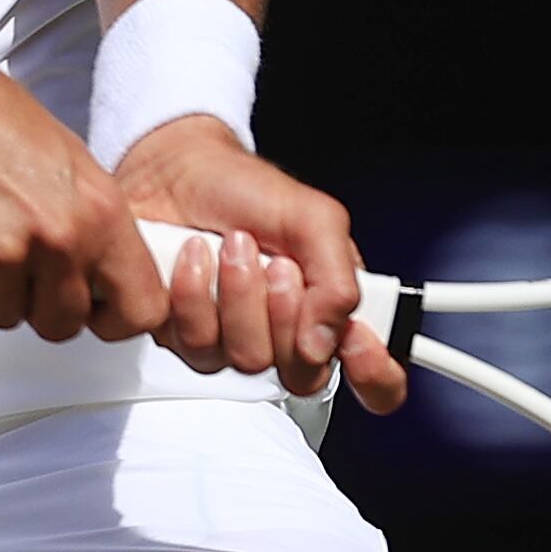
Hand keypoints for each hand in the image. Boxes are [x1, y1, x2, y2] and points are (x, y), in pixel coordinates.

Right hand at [0, 38, 168, 343]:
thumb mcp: (69, 161)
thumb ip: (92, 222)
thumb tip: (102, 270)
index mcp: (100, 211)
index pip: (142, 309)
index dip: (117, 318)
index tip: (97, 308)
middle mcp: (61, 239)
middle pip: (65, 324)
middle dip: (41, 304)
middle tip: (21, 264)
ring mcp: (8, 258)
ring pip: (8, 318)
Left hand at [115, 120, 407, 412]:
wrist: (175, 170)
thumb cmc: (246, 190)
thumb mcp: (314, 218)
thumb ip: (338, 278)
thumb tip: (327, 340)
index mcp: (332, 310)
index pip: (375, 380)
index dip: (373, 374)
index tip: (356, 340)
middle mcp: (288, 334)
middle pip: (302, 376)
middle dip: (286, 314)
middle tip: (278, 264)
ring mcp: (236, 340)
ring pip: (245, 360)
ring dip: (237, 295)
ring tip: (232, 246)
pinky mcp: (188, 335)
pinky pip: (195, 345)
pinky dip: (192, 295)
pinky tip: (193, 259)